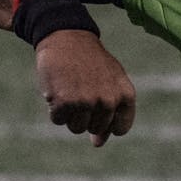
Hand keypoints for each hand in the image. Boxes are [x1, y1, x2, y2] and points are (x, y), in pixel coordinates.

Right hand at [33, 29, 136, 146]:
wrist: (67, 37)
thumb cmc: (90, 63)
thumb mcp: (109, 83)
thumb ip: (110, 112)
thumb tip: (98, 144)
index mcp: (126, 95)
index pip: (120, 128)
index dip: (107, 123)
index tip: (98, 107)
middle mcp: (109, 100)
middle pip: (95, 129)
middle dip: (86, 115)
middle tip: (81, 90)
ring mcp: (87, 102)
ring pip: (76, 127)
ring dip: (69, 113)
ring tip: (70, 88)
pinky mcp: (65, 102)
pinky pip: (58, 120)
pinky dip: (54, 108)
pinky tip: (58, 89)